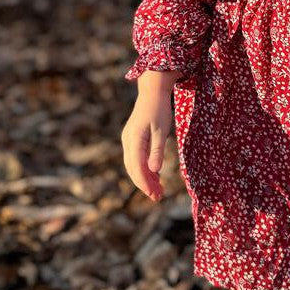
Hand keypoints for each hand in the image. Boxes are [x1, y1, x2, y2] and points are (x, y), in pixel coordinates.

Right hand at [121, 72, 177, 202]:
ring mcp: (128, 140)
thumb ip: (157, 150)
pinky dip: (143, 169)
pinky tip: (155, 176)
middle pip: (133, 169)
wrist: (152, 92)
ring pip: (133, 165)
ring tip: (157, 190)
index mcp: (134, 139)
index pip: (137, 167)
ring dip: (144, 178)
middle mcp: (127, 141)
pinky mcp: (132, 139)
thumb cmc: (159, 109)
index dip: (145, 183)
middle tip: (158, 197)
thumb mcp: (162, 130)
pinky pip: (135, 158)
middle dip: (144, 184)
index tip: (155, 194)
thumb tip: (154, 171)